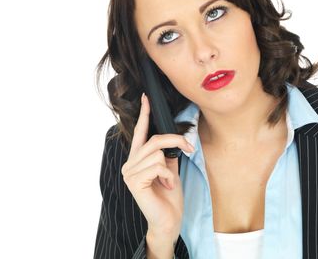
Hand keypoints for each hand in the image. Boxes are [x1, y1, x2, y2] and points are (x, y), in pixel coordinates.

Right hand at [121, 93, 194, 235]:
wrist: (169, 219)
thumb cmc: (169, 195)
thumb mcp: (170, 168)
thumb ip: (166, 152)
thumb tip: (173, 136)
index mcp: (137, 158)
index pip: (140, 133)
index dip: (144, 114)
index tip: (147, 98)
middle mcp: (130, 164)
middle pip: (154, 140)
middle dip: (176, 141)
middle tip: (188, 149)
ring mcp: (129, 173)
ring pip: (157, 153)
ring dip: (170, 168)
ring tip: (168, 181)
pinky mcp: (134, 182)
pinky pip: (158, 166)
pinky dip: (168, 176)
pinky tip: (165, 187)